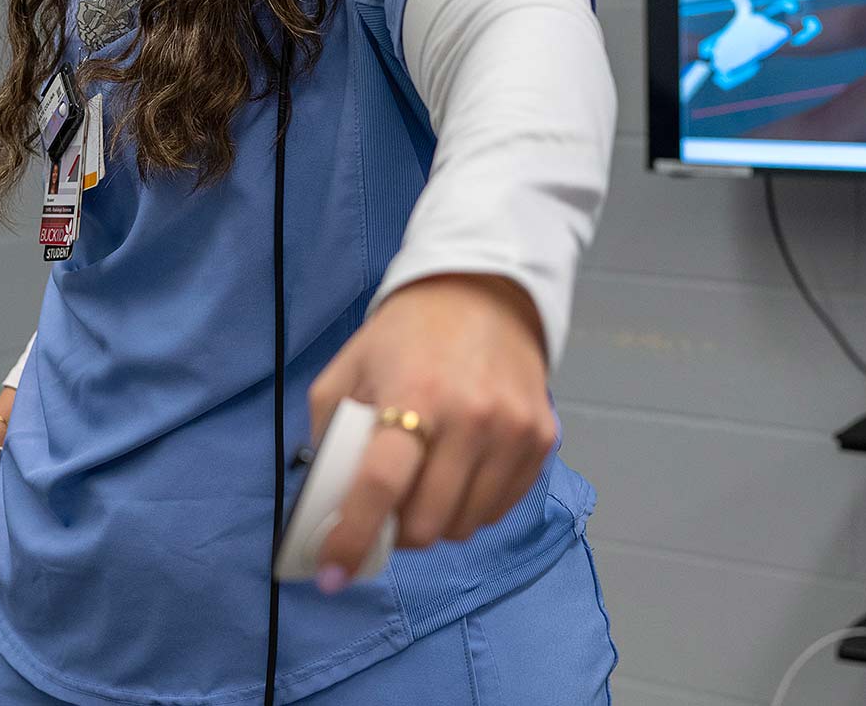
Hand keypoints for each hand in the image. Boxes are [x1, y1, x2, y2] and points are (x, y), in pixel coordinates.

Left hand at [306, 273, 553, 590]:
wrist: (484, 292)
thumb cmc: (405, 335)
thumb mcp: (349, 368)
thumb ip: (330, 434)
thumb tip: (323, 507)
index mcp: (414, 395)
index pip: (382, 484)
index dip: (353, 536)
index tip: (333, 574)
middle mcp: (471, 417)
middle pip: (427, 523)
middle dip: (396, 532)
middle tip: (385, 512)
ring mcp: (513, 431)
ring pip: (466, 527)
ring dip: (436, 522)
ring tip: (424, 484)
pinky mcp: (542, 439)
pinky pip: (499, 509)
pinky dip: (471, 507)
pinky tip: (458, 472)